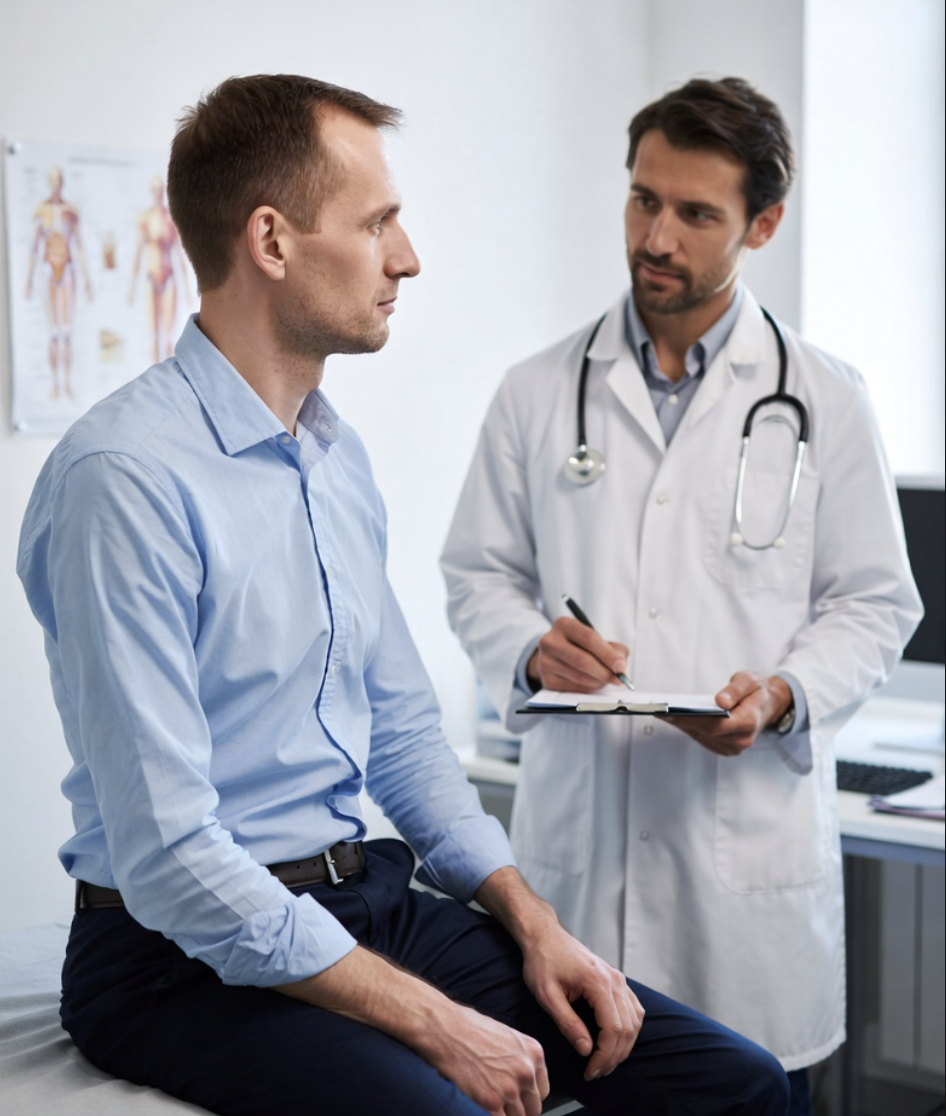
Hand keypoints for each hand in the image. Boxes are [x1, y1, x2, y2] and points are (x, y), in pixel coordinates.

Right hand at [421, 1002, 548, 1115]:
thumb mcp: (506, 1036)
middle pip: (533, 1107)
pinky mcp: (491, 1101)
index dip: (528, 1097)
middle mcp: (526, 1071)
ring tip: (492, 1105)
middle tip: (504, 1104)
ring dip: (506, 1114)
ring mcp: (509, 1088)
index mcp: (533, 1052)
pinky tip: (485, 1110)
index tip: (520, 1099)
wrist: (445, 1028)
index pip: (543, 1090)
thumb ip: (520, 1058)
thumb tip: (522, 1080)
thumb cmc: (470, 1027)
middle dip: (519, 1108)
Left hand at [476, 868, 643, 1081]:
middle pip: (627, 1028)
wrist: (544, 935)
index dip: (604, 1056)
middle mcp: (615, 980)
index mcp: (598, 982)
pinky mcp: (616, 979)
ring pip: (635, 1021)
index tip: (589, 1072)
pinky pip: (633, 1009)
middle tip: (595, 1073)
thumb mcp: (547, 994)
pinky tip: (615, 1042)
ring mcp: (618, 978)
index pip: (613, 1029)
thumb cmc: (542, 962)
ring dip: (623, 1046)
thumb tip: (586, 1050)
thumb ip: (567, 1022)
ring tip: (604, 1063)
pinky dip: (629, 1030)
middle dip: (613, 1057)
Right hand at [527, 616, 628, 692]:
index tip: (621, 666)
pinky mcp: (546, 680)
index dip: (608, 654)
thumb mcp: (596, 638)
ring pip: (580, 677)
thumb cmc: (581, 646)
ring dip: (599, 682)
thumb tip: (621, 666)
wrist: (555, 655)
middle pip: (582, 660)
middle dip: (605, 672)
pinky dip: (589, 689)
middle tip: (619, 679)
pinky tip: (593, 683)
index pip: (588, 638)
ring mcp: (545, 662)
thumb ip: (614, 649)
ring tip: (606, 679)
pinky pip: (574, 688)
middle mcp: (550, 641)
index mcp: (564, 624)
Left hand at [666, 671, 791, 755]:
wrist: (766, 705)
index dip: (691, 719)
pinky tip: (675, 718)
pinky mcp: (724, 748)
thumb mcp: (750, 680)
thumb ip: (736, 689)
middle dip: (681, 720)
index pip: (715, 724)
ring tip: (662, 712)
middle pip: (705, 732)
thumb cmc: (756, 691)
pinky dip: (688, 728)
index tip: (671, 711)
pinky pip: (702, 739)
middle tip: (659, 710)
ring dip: (681, 725)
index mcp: (749, 722)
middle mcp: (742, 739)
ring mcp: (733, 747)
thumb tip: (721, 701)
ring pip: (701, 736)